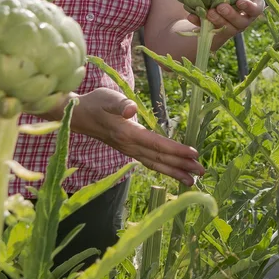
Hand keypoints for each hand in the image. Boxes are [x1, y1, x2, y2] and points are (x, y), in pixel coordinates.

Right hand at [71, 86, 203, 185]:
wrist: (77, 115)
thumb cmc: (95, 103)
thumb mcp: (108, 98)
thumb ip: (120, 104)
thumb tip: (131, 110)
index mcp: (128, 134)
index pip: (157, 144)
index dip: (176, 150)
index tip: (194, 154)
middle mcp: (130, 146)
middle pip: (159, 159)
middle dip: (181, 166)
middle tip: (202, 171)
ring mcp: (129, 150)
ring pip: (155, 164)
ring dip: (174, 172)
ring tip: (192, 180)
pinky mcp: (129, 150)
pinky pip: (149, 162)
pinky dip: (163, 168)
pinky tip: (174, 172)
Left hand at [189, 0, 278, 38]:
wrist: (213, 10)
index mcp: (251, 10)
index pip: (255, 10)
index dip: (249, 7)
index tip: (241, 1)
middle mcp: (241, 21)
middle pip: (239, 22)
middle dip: (230, 15)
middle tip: (220, 6)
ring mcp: (227, 29)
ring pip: (224, 27)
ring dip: (216, 19)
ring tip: (207, 11)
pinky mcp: (212, 34)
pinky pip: (206, 29)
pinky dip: (198, 21)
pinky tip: (191, 12)